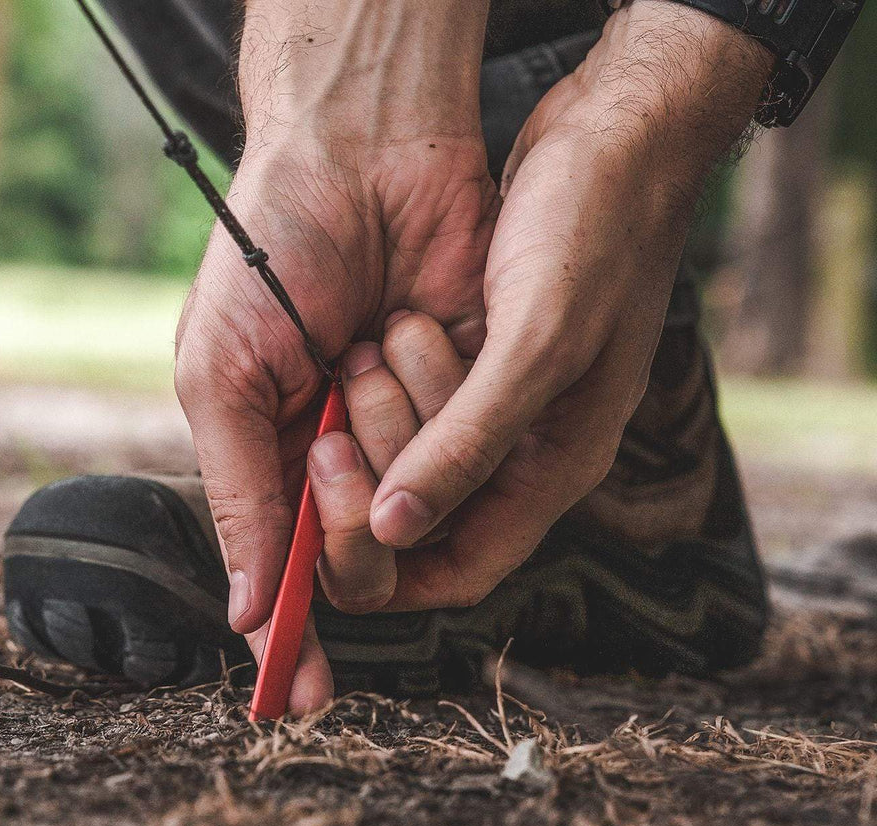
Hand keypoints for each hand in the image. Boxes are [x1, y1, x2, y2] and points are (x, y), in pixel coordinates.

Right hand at [173, 0, 493, 712]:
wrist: (361, 147)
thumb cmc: (268, 254)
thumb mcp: (221, 375)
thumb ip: (238, 496)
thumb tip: (248, 610)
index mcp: (273, 452)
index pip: (287, 569)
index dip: (290, 633)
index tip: (296, 697)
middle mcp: (345, 450)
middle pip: (361, 550)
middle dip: (349, 499)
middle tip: (335, 430)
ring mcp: (411, 424)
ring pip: (420, 501)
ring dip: (387, 418)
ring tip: (368, 335)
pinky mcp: (472, 393)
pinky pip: (470, 445)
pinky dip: (435, 389)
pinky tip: (412, 323)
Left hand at [348, 0, 772, 610]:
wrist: (617, 136)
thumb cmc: (596, 229)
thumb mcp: (537, 339)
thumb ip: (471, 441)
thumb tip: (393, 530)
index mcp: (556, 466)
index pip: (459, 570)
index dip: (386, 573)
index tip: (322, 526)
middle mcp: (526, 450)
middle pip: (421, 517)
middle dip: (372, 467)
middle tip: (353, 387)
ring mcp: (501, 406)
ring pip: (405, 458)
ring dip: (372, 414)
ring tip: (370, 344)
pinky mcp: (475, 362)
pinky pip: (406, 403)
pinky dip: (378, 380)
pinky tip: (367, 334)